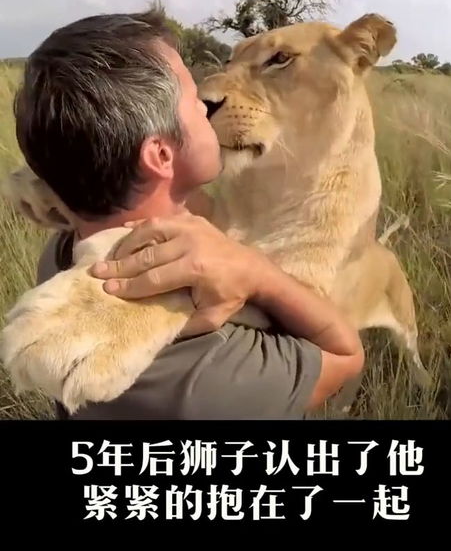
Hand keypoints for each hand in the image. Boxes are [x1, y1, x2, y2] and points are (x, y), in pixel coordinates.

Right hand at [90, 212, 267, 331]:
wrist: (253, 268)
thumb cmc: (231, 295)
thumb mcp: (212, 317)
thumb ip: (185, 325)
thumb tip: (155, 331)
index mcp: (195, 267)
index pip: (153, 278)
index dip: (129, 285)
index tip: (107, 289)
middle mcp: (190, 242)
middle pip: (147, 254)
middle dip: (120, 265)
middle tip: (96, 271)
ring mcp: (191, 226)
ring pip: (150, 230)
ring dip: (128, 242)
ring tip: (111, 255)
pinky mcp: (192, 219)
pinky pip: (161, 219)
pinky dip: (141, 225)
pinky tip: (124, 232)